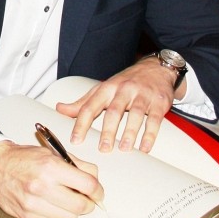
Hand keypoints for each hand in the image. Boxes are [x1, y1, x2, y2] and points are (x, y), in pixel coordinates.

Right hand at [0, 140, 104, 217]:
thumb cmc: (24, 158)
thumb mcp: (52, 152)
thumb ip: (76, 164)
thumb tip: (95, 178)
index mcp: (51, 167)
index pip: (87, 185)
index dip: (98, 191)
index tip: (98, 192)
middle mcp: (42, 186)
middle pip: (81, 206)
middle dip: (88, 204)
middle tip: (86, 199)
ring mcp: (34, 204)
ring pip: (68, 217)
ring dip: (72, 210)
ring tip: (65, 199)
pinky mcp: (27, 216)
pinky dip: (55, 213)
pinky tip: (48, 202)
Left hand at [57, 57, 175, 153]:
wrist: (155, 69)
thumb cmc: (125, 82)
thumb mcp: (102, 89)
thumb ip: (83, 102)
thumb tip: (60, 109)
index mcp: (107, 88)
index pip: (90, 106)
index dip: (81, 123)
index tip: (76, 139)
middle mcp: (123, 90)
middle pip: (114, 111)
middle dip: (108, 131)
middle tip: (103, 148)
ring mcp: (142, 96)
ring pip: (136, 114)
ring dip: (129, 133)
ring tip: (123, 148)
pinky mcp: (158, 102)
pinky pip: (154, 119)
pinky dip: (150, 134)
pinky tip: (145, 147)